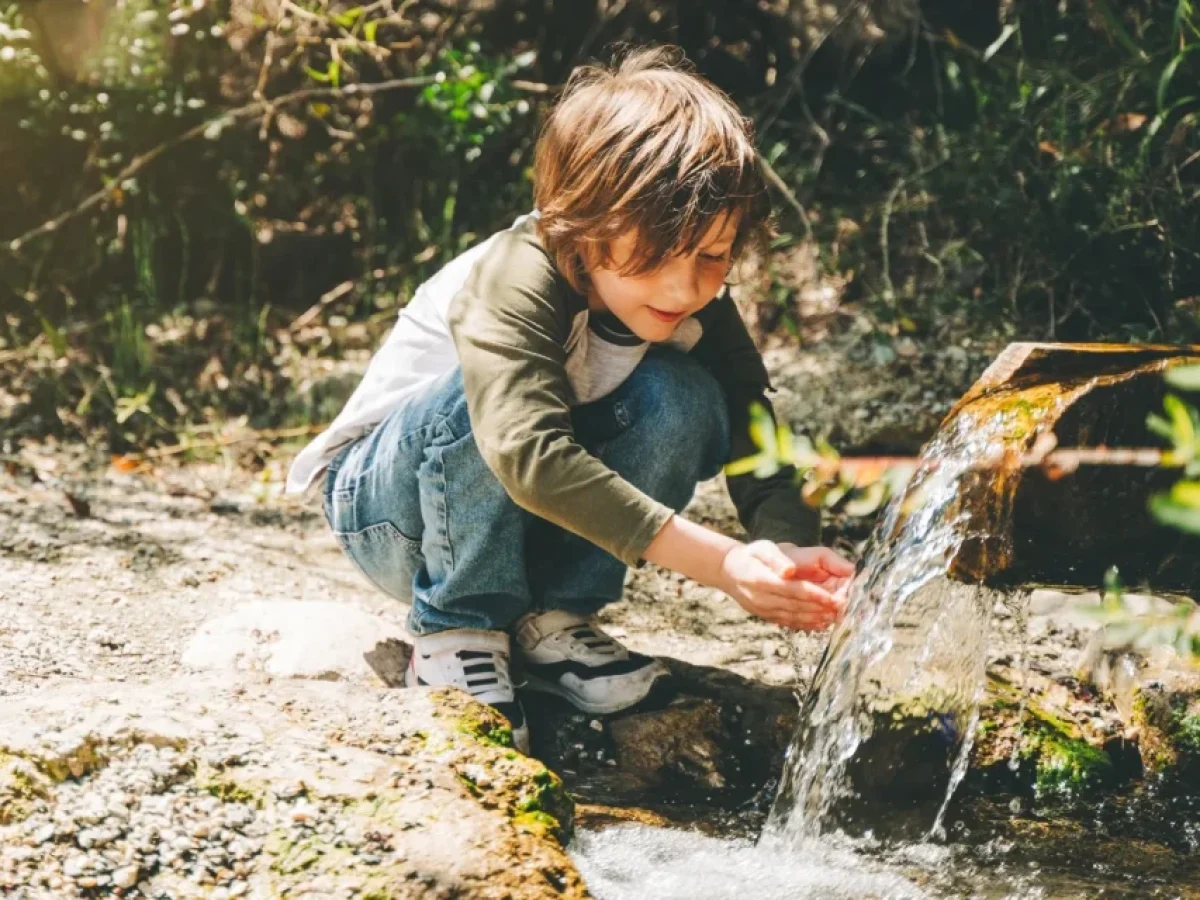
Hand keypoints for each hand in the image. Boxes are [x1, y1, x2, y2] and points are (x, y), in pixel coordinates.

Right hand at [717, 540, 853, 631]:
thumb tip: (790, 570)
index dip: (815, 595)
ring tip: (836, 616)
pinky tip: (821, 623)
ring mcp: (763, 610)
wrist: (729, 572)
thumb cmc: (752, 555)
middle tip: (843, 609)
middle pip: (796, 606)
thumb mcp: (762, 548)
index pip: (793, 589)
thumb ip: (777, 558)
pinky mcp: (766, 617)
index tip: (834, 598)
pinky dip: (806, 625)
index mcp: (762, 579)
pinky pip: (788, 623)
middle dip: (821, 609)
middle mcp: (762, 598)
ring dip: (816, 619)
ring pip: (794, 617)